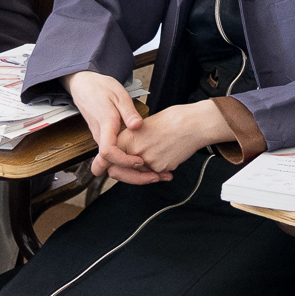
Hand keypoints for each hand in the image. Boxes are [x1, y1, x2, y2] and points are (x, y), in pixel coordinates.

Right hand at [66, 71, 162, 183]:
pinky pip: (115, 159)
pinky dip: (128, 165)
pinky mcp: (105, 141)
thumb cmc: (100, 88)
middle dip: (132, 176)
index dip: (124, 161)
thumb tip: (138, 126)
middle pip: (110, 167)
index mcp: (105, 125)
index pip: (108, 152)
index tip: (140, 160)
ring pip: (112, 166)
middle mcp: (100, 137)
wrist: (84, 86)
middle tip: (154, 176)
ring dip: (132, 173)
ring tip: (154, 172)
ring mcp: (101, 141)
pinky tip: (145, 162)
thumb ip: (129, 112)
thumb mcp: (119, 95)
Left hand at [114, 100, 232, 177]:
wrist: (192, 124)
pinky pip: (155, 174)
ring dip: (144, 173)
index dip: (102, 166)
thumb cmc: (170, 120)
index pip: (105, 160)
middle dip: (125, 174)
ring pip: (138, 175)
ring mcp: (148, 162)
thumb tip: (122, 155)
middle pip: (119, 173)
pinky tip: (167, 160)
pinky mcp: (161, 168)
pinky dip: (160, 171)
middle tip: (132, 171)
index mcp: (127, 139)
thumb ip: (129, 142)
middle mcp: (135, 152)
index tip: (103, 168)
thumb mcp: (142, 126)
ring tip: (156, 163)